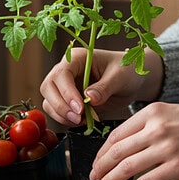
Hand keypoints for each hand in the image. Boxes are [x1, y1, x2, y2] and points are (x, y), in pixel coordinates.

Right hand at [39, 48, 163, 126]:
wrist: (130, 81)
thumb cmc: (126, 71)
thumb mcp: (120, 77)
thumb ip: (105, 87)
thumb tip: (89, 98)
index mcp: (77, 58)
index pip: (61, 74)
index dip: (67, 92)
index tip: (80, 108)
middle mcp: (66, 70)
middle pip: (48, 88)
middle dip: (60, 106)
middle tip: (79, 118)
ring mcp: (64, 86)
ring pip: (49, 101)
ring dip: (61, 115)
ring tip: (82, 121)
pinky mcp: (66, 100)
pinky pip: (56, 112)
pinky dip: (65, 120)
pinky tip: (82, 121)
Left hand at [91, 97, 178, 179]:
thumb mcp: (173, 113)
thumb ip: (148, 125)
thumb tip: (124, 147)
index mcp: (152, 111)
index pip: (116, 134)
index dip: (101, 152)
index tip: (95, 163)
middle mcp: (156, 127)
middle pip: (116, 151)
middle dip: (100, 168)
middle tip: (93, 178)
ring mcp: (167, 147)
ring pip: (127, 167)